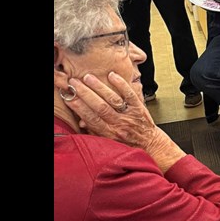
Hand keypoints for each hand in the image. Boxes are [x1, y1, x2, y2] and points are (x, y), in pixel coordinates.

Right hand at [59, 72, 184, 169]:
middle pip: (99, 107)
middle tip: (74, 83)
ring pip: (112, 99)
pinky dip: (121, 84)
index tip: (69, 97)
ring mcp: (129, 115)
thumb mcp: (108, 141)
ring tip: (88, 77)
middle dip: (85, 93)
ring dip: (99, 87)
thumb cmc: (127, 142)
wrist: (150, 145)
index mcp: (108, 133)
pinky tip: (112, 75)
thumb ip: (94, 130)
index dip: (79, 107)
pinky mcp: (139, 108)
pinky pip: (130, 94)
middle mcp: (118, 124)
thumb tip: (81, 121)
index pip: (91, 118)